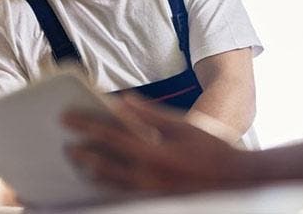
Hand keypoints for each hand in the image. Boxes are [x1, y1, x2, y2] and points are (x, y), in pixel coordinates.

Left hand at [63, 96, 252, 194]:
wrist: (237, 181)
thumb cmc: (211, 151)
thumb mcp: (182, 126)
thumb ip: (150, 114)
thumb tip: (123, 101)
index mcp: (152, 153)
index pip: (109, 136)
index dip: (86, 125)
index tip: (67, 118)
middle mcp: (146, 176)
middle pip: (102, 163)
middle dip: (82, 152)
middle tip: (65, 145)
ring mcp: (149, 192)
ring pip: (109, 183)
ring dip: (91, 171)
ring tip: (78, 162)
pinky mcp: (154, 201)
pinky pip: (123, 194)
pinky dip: (107, 186)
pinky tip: (99, 179)